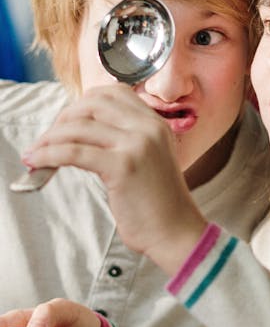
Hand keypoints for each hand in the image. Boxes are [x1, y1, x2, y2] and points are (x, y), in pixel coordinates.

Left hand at [21, 85, 206, 273]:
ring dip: (49, 138)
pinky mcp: (123, 166)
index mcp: (156, 123)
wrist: (176, 232)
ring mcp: (137, 144)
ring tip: (36, 153)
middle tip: (50, 138)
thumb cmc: (158, 203)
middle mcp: (148, 127)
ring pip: (79, 127)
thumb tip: (82, 131)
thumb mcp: (149, 160)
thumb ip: (126, 140)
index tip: (68, 123)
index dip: (84, 104)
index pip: (113, 93)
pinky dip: (49, 155)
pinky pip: (74, 152)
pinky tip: (38, 162)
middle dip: (64, 117)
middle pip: (93, 103)